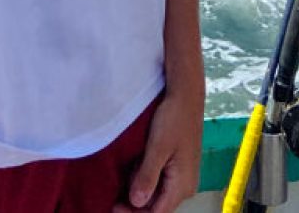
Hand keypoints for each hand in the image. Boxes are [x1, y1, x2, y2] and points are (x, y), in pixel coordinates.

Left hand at [114, 90, 203, 212]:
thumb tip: (137, 203)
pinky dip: (144, 179)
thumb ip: (147, 176)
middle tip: (112, 196)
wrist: (186, 96)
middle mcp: (185, 186)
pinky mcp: (178, 166)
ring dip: (139, 191)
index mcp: (182, 185)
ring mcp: (182, 176)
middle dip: (135, 204)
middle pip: (157, 206)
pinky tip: (133, 170)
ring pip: (157, 194)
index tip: (113, 206)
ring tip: (120, 182)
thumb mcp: (157, 147)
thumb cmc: (173, 119)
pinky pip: (159, 181)